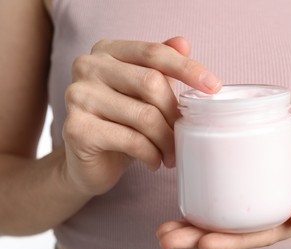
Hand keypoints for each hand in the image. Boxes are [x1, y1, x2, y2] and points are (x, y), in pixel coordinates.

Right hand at [62, 36, 221, 195]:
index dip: (187, 68)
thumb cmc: (120, 124)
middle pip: (151, 83)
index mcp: (106, 51)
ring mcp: (78, 96)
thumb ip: (159, 68)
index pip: (154, 52)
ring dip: (166, 140)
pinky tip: (154, 162)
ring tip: (171, 155)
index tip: (214, 87)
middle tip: (184, 135)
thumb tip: (184, 43)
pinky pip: (131, 140)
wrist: (88, 162)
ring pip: (144, 115)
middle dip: (175, 114)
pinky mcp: (76, 127)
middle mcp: (88, 67)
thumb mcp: (142, 95)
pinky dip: (151, 154)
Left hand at [156, 126, 290, 248]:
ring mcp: (260, 194)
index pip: (257, 236)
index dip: (230, 241)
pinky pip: (227, 190)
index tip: (201, 241)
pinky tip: (185, 194)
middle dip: (198, 237)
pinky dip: (205, 196)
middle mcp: (271, 210)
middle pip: (232, 231)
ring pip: (224, 214)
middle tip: (165, 238)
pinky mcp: (252, 174)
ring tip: (164, 228)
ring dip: (193, 223)